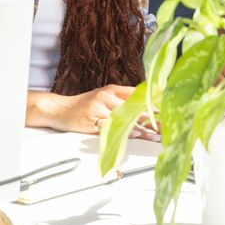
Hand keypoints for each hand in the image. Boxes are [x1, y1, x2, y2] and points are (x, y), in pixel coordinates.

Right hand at [26, 84, 159, 137]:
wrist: (61, 109)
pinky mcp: (92, 122)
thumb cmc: (84, 104)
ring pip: (123, 118)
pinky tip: (133, 136)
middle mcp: (105, 97)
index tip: (163, 108)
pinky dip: (123, 133)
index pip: (135, 93)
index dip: (150, 101)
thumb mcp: (103, 95)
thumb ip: (120, 98)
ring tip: (153, 133)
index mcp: (111, 89)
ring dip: (140, 127)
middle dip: (148, 116)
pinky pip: (111, 128)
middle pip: (131, 107)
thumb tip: (142, 104)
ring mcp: (98, 109)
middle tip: (161, 123)